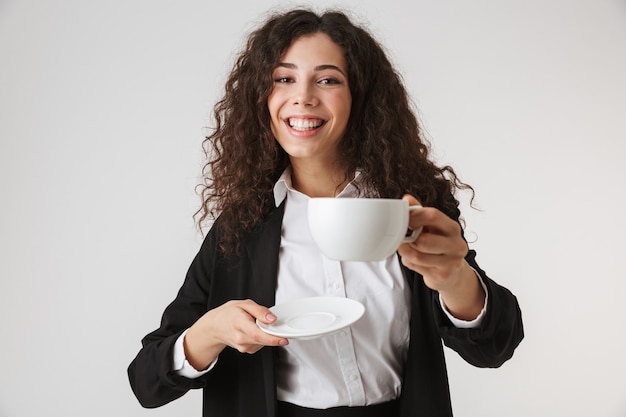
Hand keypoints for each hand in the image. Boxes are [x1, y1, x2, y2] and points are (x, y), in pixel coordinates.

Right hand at [184, 299, 287, 370]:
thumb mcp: (244, 304)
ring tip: (257, 324)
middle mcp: (240, 338)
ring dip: (267, 334)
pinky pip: (260, 344)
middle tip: (276, 325)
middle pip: (263, 340)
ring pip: (263, 342)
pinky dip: (262, 338)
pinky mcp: (246, 350)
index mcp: (240, 323)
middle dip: (274, 334)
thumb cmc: (228, 314)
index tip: (284, 339)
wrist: (215, 327)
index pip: (258, 334)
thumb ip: (260, 311)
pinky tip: (255, 331)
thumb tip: (272, 319)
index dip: (273, 338)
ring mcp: (243, 346)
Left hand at [397, 194, 484, 319]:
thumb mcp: (431, 227)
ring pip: (417, 256)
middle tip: (403, 238)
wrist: (452, 272)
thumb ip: (419, 212)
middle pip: (424, 241)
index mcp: (452, 228)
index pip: (433, 215)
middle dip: (409, 240)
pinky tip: (413, 260)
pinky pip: (417, 267)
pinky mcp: (443, 275)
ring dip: (406, 252)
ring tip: (406, 249)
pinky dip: (409, 263)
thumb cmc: (438, 245)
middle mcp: (456, 244)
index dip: (413, 217)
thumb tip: (406, 199)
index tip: (403, 219)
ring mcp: (451, 262)